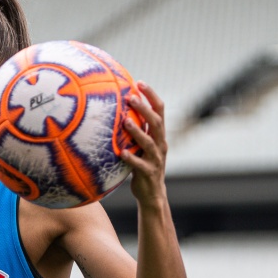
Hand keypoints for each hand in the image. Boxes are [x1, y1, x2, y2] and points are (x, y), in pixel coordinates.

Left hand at [121, 81, 167, 205]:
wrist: (152, 194)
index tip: (139, 82)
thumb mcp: (141, 146)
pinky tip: (122, 153)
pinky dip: (132, 158)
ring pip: (149, 142)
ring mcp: (156, 159)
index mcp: (159, 135)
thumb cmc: (142, 165)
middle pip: (156, 122)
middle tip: (131, 97)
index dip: (151, 96)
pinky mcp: (149, 173)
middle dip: (144, 108)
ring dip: (137, 131)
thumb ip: (135, 130)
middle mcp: (161, 144)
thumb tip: (116, 110)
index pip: (159, 110)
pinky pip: (140, 165)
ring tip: (125, 122)